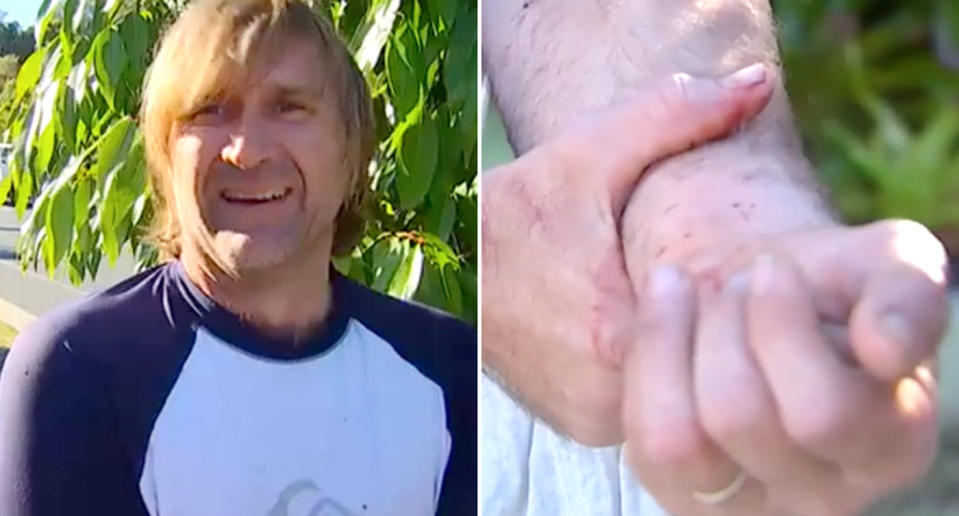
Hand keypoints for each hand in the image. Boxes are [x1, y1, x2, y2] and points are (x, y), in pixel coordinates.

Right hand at [482, 64, 773, 444]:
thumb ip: (676, 117)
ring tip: (695, 306)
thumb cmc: (518, 211)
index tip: (754, 265)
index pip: (726, 339)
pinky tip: (661, 334)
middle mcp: (603, 396)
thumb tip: (759, 83)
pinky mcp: (580, 427)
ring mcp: (591, 419)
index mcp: (613, 332)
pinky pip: (649, 410)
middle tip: (730, 282)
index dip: (753, 300)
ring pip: (683, 399)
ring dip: (696, 357)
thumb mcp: (590, 155)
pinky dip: (663, 376)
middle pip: (708, 373)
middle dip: (726, 329)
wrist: (453, 265)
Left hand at [621, 222, 947, 514]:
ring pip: (679, 440)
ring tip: (701, 302)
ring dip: (673, 343)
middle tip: (739, 286)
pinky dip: (646, 360)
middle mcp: (827, 494)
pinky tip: (667, 317)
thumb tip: (884, 348)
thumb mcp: (885, 265)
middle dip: (723, 323)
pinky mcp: (687, 500)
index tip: (774, 266)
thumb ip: (906, 293)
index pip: (821, 411)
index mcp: (892, 443)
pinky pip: (644, 441)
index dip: (778, 323)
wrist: (758, 297)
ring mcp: (751, 504)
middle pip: (737, 416)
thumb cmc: (829, 286)